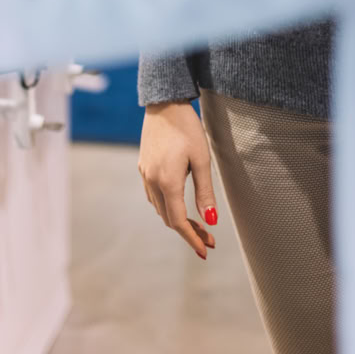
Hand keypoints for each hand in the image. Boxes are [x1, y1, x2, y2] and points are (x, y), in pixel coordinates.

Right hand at [138, 101, 217, 259]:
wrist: (165, 102)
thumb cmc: (187, 128)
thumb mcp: (202, 159)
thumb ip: (205, 192)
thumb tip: (211, 221)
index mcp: (167, 182)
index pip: (178, 221)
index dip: (192, 238)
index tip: (205, 251)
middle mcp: (152, 181)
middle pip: (168, 218)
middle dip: (188, 231)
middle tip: (209, 239)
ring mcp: (145, 174)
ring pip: (159, 208)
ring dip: (177, 219)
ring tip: (198, 224)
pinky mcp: (143, 166)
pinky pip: (153, 195)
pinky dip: (167, 205)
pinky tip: (179, 202)